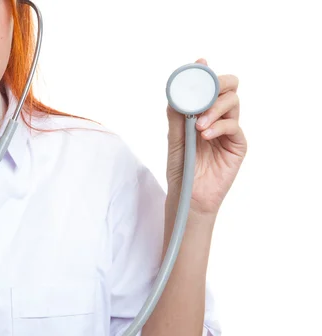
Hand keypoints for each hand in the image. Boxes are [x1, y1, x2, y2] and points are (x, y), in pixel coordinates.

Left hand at [166, 58, 246, 217]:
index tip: (200, 63)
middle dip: (218, 84)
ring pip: (233, 103)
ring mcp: (229, 130)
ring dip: (215, 109)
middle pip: (228, 88)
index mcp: (201, 113)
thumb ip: (176, 117)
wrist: (188, 195)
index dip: (206, 73)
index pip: (209, 87)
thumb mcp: (173, 140)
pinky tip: (205, 135)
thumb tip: (174, 94)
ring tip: (199, 127)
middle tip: (206, 92)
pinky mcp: (238, 144)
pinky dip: (219, 127)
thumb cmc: (181, 168)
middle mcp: (217, 117)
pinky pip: (234, 126)